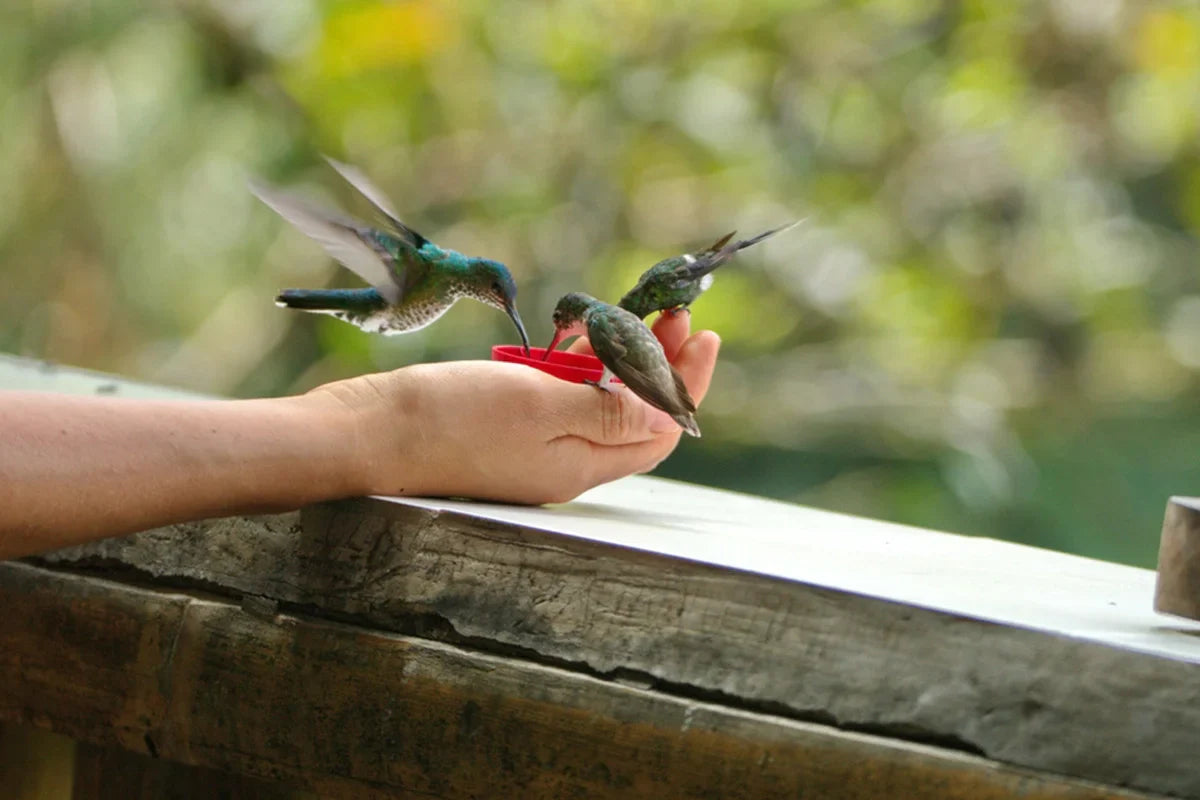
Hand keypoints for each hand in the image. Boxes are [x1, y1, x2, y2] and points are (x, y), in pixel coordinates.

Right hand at [310, 312, 718, 504]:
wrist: (370, 432)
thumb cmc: (452, 419)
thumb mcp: (541, 408)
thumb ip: (609, 411)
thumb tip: (671, 414)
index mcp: (581, 464)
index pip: (659, 430)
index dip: (688, 385)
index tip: (704, 336)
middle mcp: (564, 459)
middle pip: (634, 414)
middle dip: (662, 364)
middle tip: (676, 314)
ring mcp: (534, 442)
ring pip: (598, 399)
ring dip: (623, 357)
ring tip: (640, 313)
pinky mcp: (505, 422)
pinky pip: (559, 394)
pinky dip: (579, 363)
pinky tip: (585, 333)